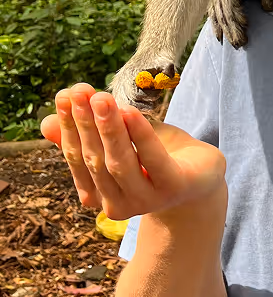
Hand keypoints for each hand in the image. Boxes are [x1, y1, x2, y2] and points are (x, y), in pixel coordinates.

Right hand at [40, 83, 225, 220]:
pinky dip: (141, 135)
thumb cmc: (158, 157)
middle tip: (79, 91)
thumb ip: (90, 135)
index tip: (63, 95)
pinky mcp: (173, 188)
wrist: (203, 177)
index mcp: (98, 194)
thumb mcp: (122, 142)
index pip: (77, 157)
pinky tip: (131, 112)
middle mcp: (117, 205)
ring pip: (120, 161)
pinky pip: (153, 159)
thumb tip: (45, 123)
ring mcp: (146, 200)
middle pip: (95, 158)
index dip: (69, 126)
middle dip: (85, 122)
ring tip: (102, 97)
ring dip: (109, 127)